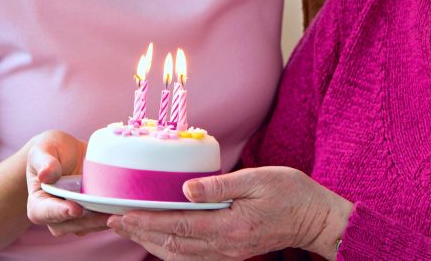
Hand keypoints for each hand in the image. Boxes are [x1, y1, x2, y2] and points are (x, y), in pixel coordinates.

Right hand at [26, 130, 109, 235]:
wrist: (69, 152)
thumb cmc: (51, 149)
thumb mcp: (44, 148)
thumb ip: (44, 161)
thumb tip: (45, 174)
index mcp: (38, 203)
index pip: (44, 212)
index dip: (59, 213)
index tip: (76, 209)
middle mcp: (54, 215)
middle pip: (68, 225)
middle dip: (87, 222)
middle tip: (106, 215)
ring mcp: (73, 217)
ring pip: (86, 227)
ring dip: (101, 222)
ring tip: (119, 213)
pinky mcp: (90, 215)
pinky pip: (99, 222)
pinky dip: (110, 217)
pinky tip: (124, 209)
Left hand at [107, 166, 352, 259]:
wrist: (316, 218)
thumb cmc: (291, 192)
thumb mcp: (259, 178)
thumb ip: (221, 185)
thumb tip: (185, 188)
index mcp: (230, 225)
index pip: (178, 225)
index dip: (147, 221)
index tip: (123, 214)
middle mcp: (225, 245)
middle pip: (173, 243)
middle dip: (141, 232)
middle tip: (114, 221)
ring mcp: (228, 252)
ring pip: (180, 254)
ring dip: (152, 242)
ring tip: (130, 229)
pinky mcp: (232, 251)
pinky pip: (193, 256)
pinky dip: (171, 249)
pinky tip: (160, 239)